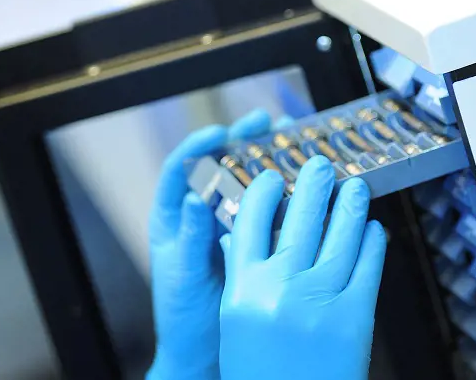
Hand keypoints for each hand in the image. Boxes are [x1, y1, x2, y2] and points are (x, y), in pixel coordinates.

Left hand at [146, 109, 276, 379]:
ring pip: (247, 186)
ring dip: (268, 162)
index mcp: (174, 219)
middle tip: (267, 122)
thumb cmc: (181, 316)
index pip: (181, 171)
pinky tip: (302, 182)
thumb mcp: (182, 274)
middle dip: (242, 142)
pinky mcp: (251, 244)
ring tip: (291, 139)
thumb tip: (193, 199)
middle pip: (218, 169)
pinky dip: (284, 196)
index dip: (199, 147)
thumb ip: (189, 238)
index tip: (221, 132)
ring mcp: (227, 229)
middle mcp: (200, 218)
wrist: (202, 353)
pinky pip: (268, 213)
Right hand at [219, 156, 387, 379]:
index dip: (264, 191)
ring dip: (351, 203)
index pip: (249, 219)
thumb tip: (240, 237)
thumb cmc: (259, 374)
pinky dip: (372, 242)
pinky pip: (368, 266)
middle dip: (314, 183)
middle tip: (321, 166)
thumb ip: (240, 277)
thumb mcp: (235, 323)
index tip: (272, 177)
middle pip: (301, 216)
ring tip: (354, 186)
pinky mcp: (355, 316)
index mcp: (243, 288)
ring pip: (342, 234)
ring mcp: (320, 300)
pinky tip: (372, 229)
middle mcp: (280, 288)